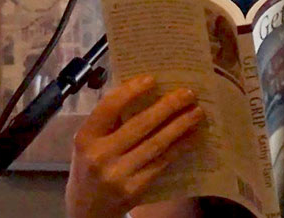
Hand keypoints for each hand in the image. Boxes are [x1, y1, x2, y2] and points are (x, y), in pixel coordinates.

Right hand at [65, 75, 203, 217]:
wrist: (86, 210)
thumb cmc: (92, 165)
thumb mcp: (91, 142)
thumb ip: (111, 120)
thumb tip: (147, 89)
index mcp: (86, 137)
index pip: (109, 107)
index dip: (131, 91)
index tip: (152, 79)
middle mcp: (99, 155)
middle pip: (140, 124)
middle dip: (168, 106)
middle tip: (188, 93)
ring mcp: (118, 174)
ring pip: (156, 143)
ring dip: (181, 125)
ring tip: (198, 112)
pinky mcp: (134, 189)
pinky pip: (163, 162)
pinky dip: (180, 147)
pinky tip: (193, 136)